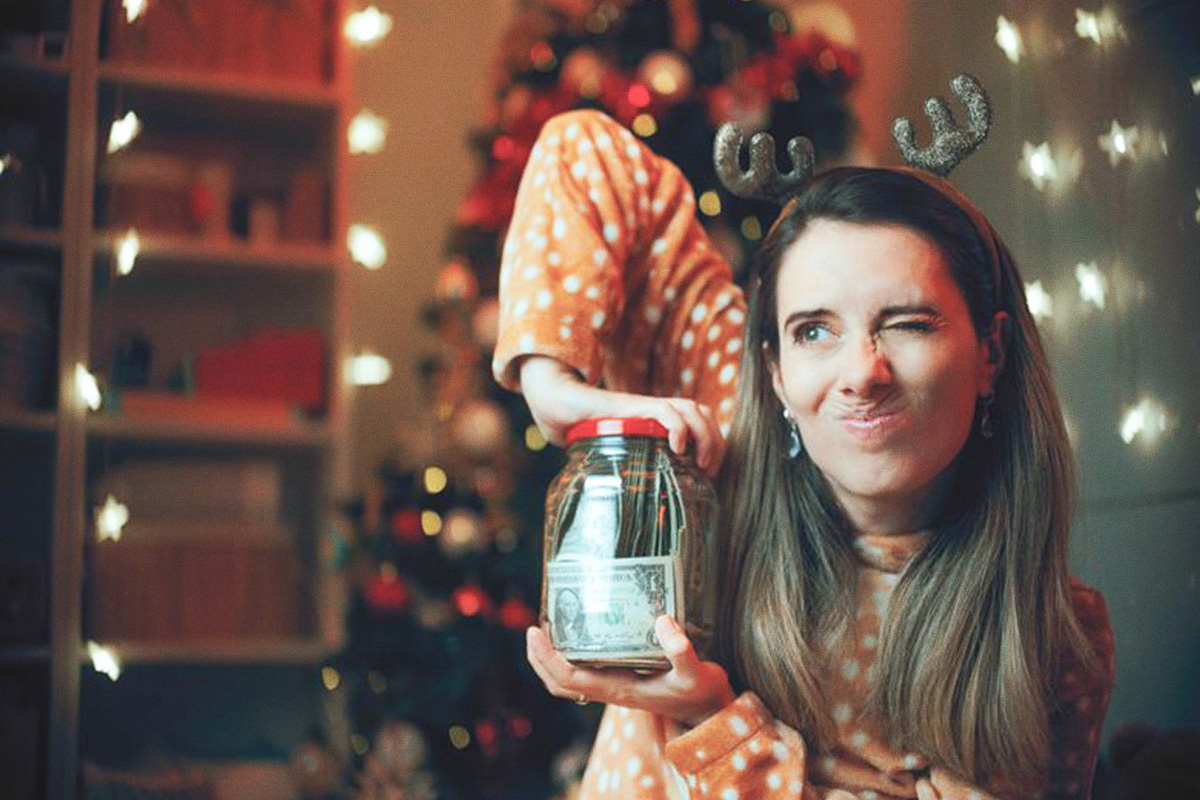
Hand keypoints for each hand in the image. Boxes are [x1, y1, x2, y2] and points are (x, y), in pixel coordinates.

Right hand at [518, 356, 723, 474]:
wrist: (560, 404)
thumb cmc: (585, 431)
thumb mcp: (615, 453)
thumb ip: (629, 468)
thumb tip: (634, 511)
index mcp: (658, 421)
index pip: (702, 421)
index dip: (714, 444)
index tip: (710, 474)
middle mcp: (657, 411)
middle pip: (703, 414)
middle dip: (715, 442)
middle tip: (708, 470)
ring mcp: (646, 407)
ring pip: (691, 409)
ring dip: (704, 435)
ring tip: (699, 462)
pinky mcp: (631, 407)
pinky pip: (665, 411)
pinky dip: (678, 427)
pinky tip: (676, 447)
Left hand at [525, 615, 734, 727]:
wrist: (709, 710)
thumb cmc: (701, 693)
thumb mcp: (697, 673)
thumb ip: (681, 651)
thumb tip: (662, 621)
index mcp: (618, 689)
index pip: (568, 678)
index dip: (547, 657)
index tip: (535, 630)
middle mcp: (610, 689)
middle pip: (559, 682)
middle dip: (540, 658)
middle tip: (535, 626)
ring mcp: (614, 686)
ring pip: (569, 680)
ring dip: (551, 658)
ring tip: (549, 627)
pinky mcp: (622, 679)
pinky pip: (585, 672)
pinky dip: (571, 656)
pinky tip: (579, 633)